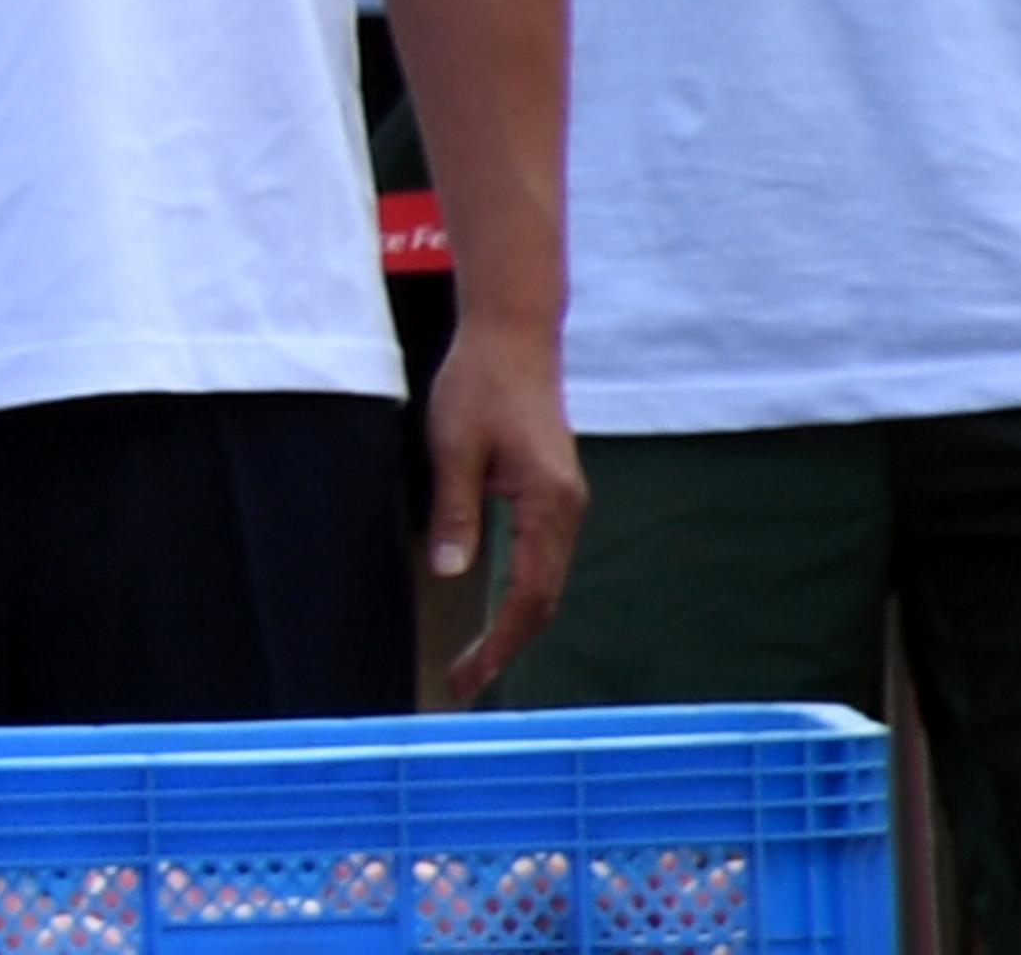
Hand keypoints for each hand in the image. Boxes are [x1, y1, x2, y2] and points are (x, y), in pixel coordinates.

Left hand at [424, 317, 582, 700]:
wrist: (514, 338)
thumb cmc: (480, 385)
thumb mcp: (454, 445)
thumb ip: (456, 510)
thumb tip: (452, 574)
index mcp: (549, 504)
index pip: (529, 594)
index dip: (501, 642)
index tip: (470, 678)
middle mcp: (568, 511)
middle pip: (544, 599)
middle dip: (508, 645)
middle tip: (465, 683)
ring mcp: (565, 504)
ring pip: (547, 582)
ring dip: (515, 623)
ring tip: (476, 659)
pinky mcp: (553, 495)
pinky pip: (543, 560)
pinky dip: (521, 594)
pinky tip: (497, 610)